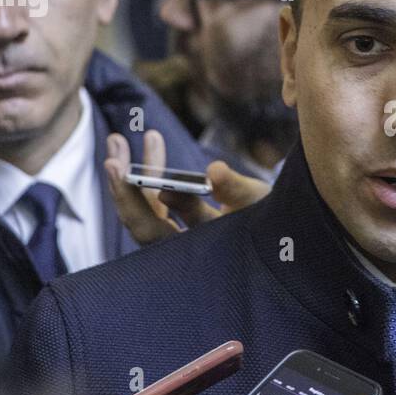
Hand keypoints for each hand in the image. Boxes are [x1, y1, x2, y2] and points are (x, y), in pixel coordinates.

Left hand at [104, 130, 271, 245]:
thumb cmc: (273, 217)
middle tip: (112, 158)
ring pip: (147, 208)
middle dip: (124, 189)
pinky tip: (151, 141)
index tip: (125, 170)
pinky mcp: (183, 218)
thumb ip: (234, 188)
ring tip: (117, 139)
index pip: (157, 233)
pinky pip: (159, 196)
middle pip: (142, 224)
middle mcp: (181, 249)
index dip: (140, 203)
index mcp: (195, 254)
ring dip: (132, 173)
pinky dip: (154, 172)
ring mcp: (179, 233)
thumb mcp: (256, 201)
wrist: (283, 229)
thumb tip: (212, 170)